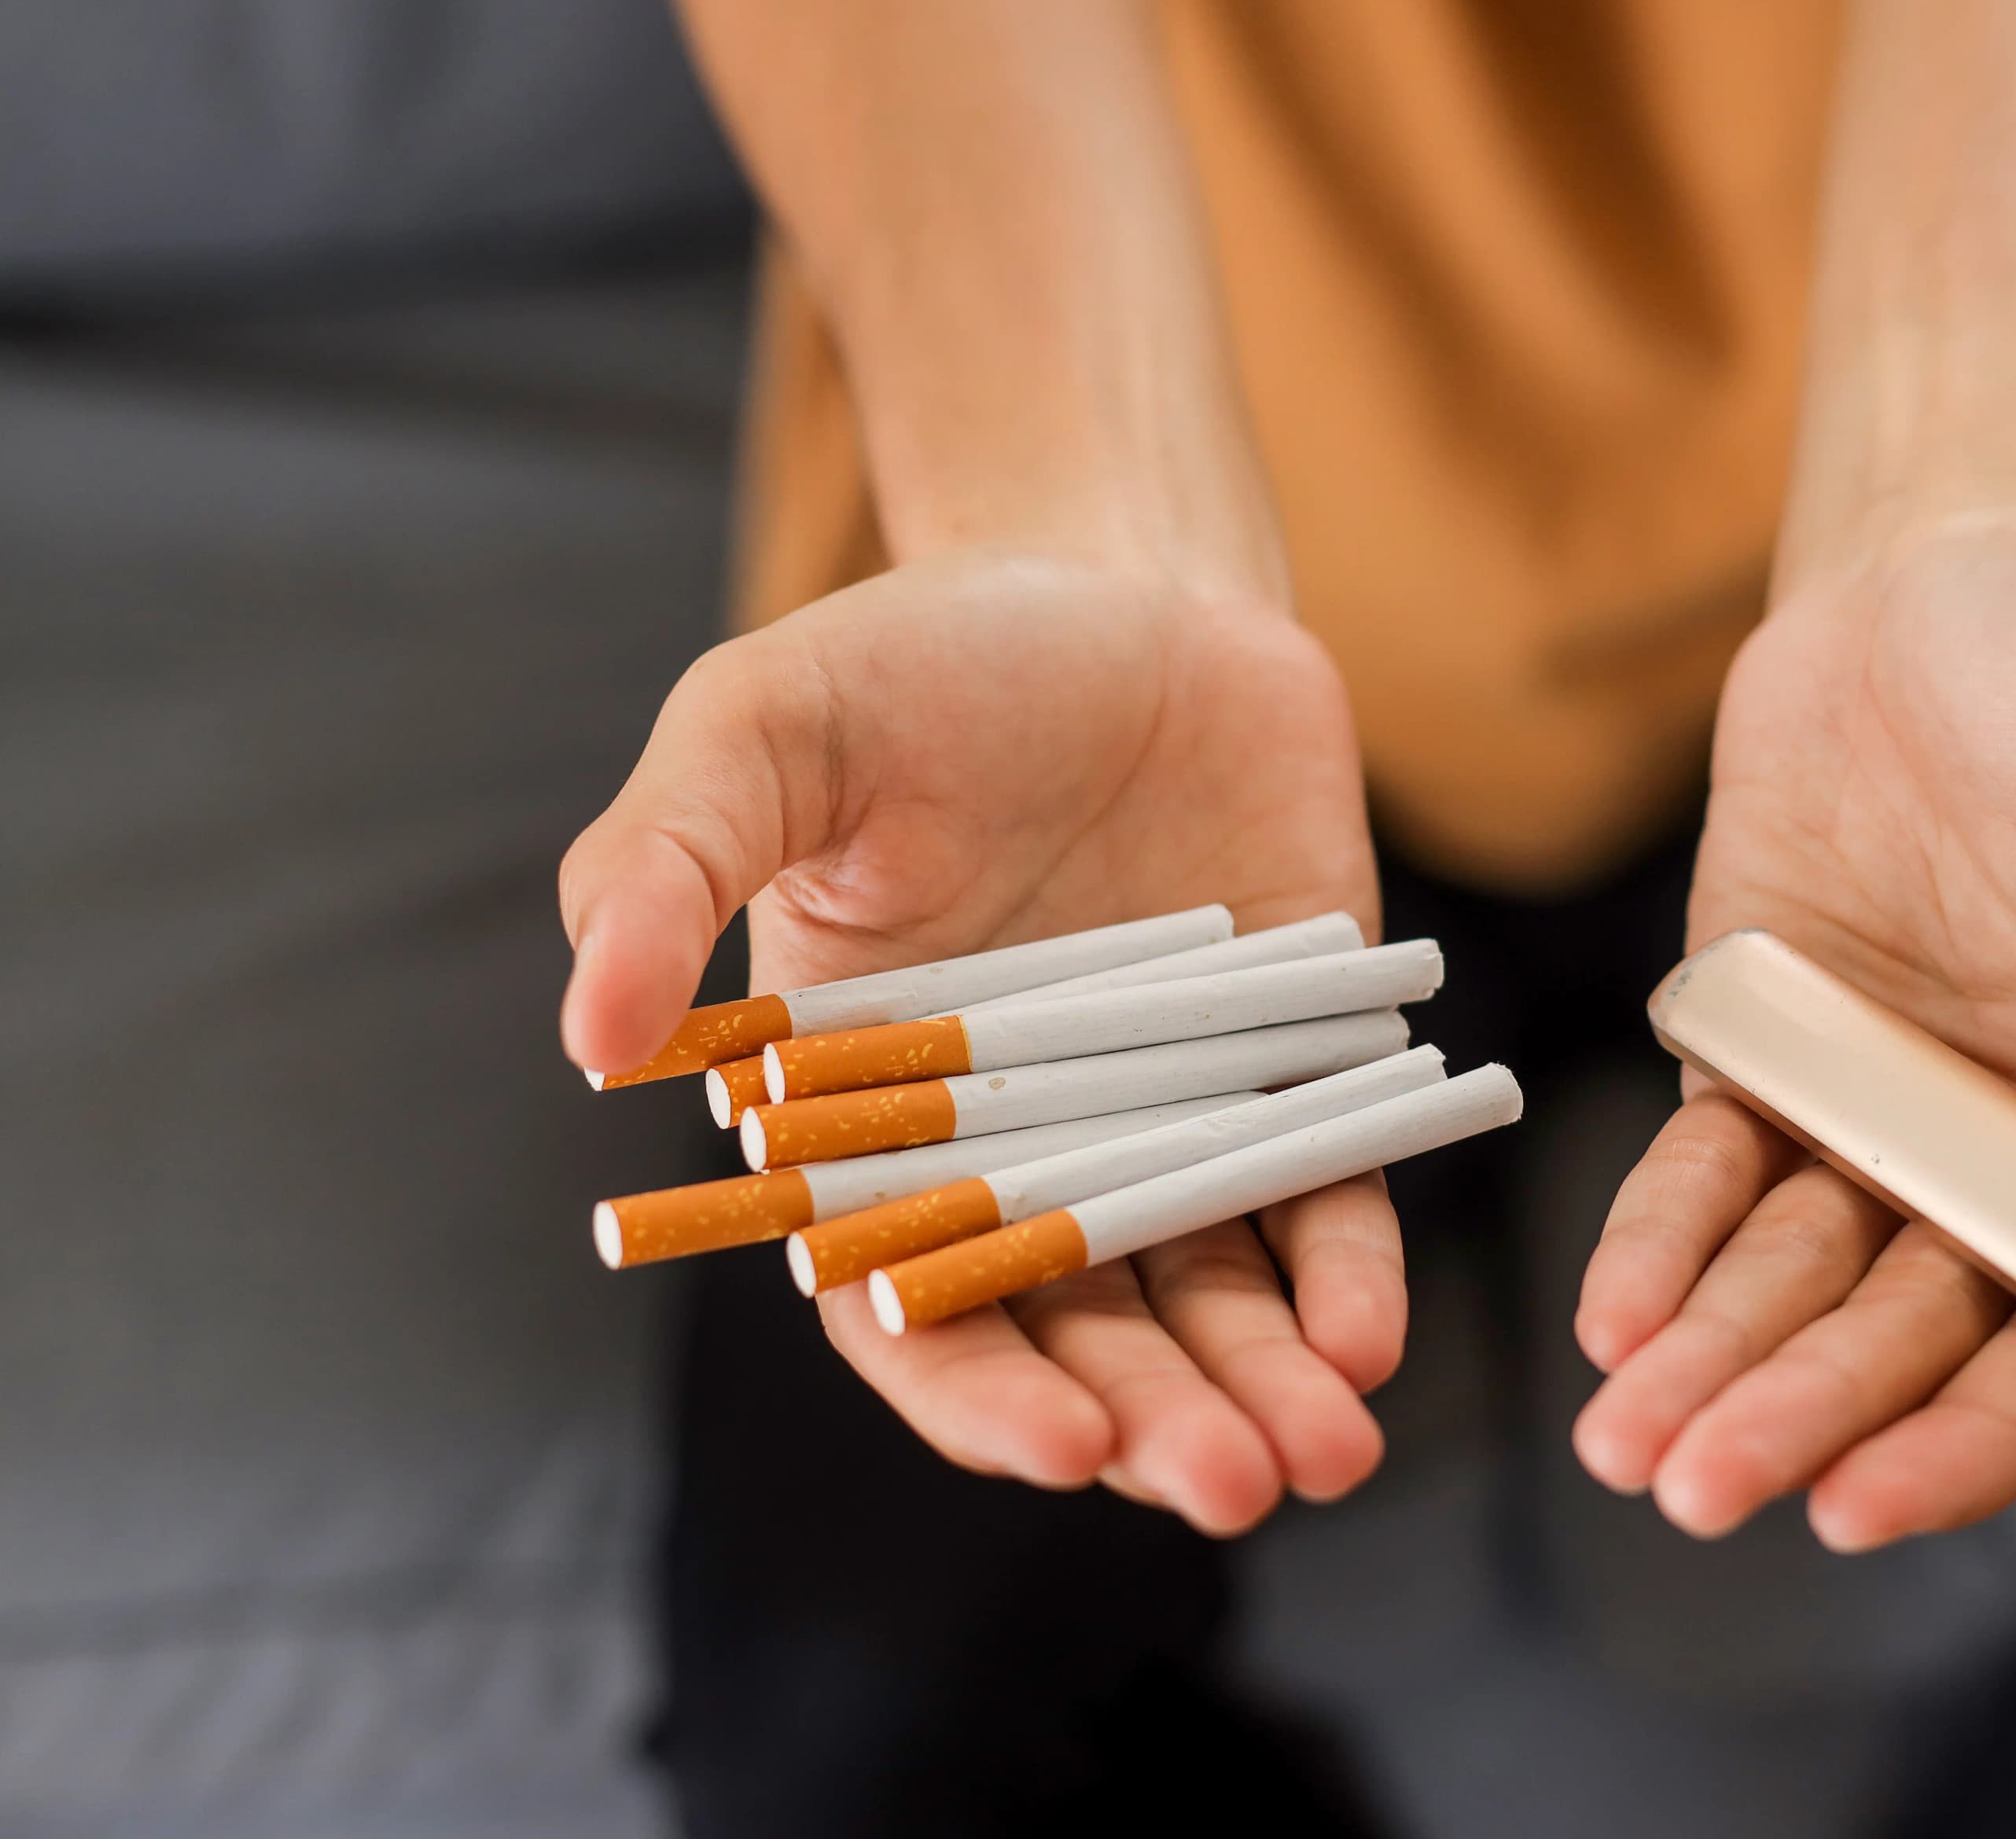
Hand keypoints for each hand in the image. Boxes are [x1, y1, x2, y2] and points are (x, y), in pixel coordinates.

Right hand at [560, 551, 1395, 1533]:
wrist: (1122, 585)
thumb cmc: (919, 660)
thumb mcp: (762, 728)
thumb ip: (660, 867)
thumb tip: (592, 1040)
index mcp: (870, 1122)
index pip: (908, 1306)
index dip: (978, 1391)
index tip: (1059, 1442)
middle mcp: (1021, 1149)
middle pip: (1082, 1334)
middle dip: (1153, 1423)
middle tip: (1226, 1482)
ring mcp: (1165, 1117)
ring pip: (1209, 1298)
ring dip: (1264, 1389)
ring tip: (1326, 1453)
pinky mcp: (1290, 1067)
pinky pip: (1319, 1197)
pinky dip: (1346, 1270)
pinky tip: (1371, 1335)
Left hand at [1572, 511, 2015, 1549]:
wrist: (1935, 564)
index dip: (1985, 1427)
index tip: (1876, 1495)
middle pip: (1919, 1329)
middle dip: (1810, 1415)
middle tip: (1702, 1486)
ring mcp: (1892, 1112)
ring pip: (1803, 1283)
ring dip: (1720, 1369)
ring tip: (1629, 1450)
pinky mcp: (1777, 1057)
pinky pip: (1715, 1180)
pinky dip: (1664, 1248)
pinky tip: (1615, 1316)